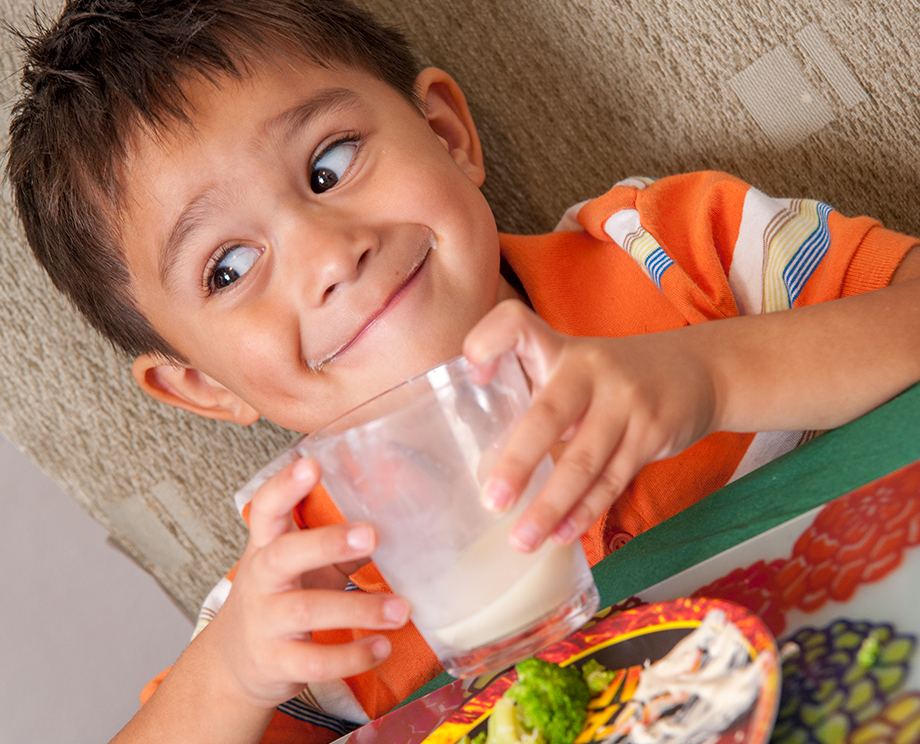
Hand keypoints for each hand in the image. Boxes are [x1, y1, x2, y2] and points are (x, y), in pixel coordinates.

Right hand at [207, 456, 409, 708]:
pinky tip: (381, 647)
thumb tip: (397, 513)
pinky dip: (351, 656)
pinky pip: (314, 661)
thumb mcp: (304, 563)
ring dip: (358, 608)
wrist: (235, 662)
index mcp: (268, 544)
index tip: (311, 464)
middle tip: (370, 534)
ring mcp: (265, 621)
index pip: (268, 507)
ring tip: (400, 609)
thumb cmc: (283, 597)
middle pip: (284, 554)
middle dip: (326, 542)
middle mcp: (261, 578)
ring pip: (306, 611)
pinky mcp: (276, 661)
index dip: (286, 485)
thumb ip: (340, 540)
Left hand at [463, 300, 717, 552]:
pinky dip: (584, 511)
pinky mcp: (651, 434)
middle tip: (492, 502)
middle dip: (518, 462)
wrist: (699, 370)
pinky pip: (612, 480)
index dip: (488, 342)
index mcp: (559, 349)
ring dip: (550, 506)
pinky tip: (560, 535)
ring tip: (521, 540)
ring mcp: (625, 402)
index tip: (473, 376)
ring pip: (583, 461)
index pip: (516, 325)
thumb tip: (482, 459)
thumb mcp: (574, 366)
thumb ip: (533, 395)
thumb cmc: (612, 378)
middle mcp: (590, 369)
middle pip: (548, 415)